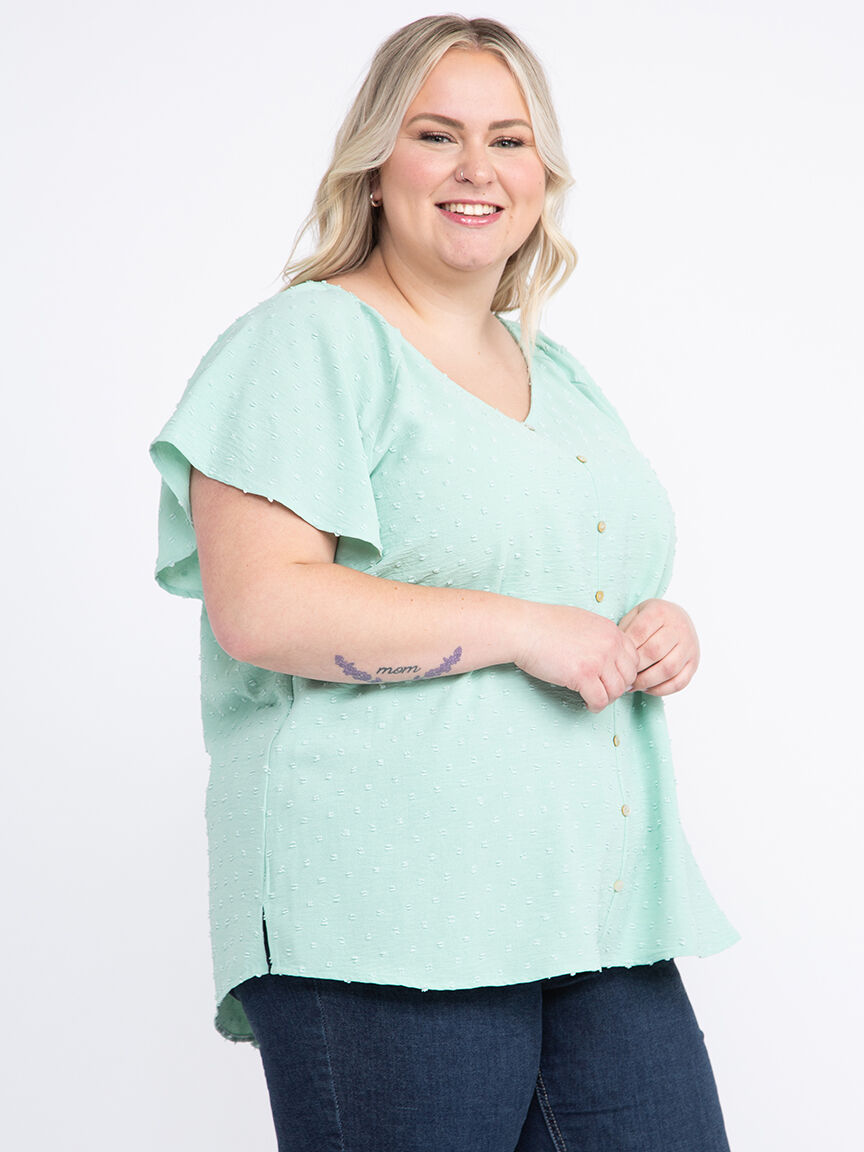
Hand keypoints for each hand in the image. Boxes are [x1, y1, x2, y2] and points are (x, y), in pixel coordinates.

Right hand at [514, 604, 638, 712]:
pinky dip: (594, 706)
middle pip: (628, 676)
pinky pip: (600, 700)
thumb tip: (609, 657)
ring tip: (594, 698)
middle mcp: (609, 644)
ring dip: (606, 698)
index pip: (633, 658)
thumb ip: (600, 637)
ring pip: (616, 691)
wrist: (525, 628)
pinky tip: (586, 703)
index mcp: (610, 630)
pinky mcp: (583, 676)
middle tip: (603, 691)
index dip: (624, 672)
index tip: (612, 678)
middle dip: (617, 687)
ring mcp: (598, 660)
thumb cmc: (545, 625)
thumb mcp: (583, 622)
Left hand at [617, 599, 699, 696]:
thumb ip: (625, 630)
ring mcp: (690, 646)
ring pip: (668, 669)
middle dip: (636, 667)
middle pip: (655, 651)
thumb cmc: (650, 620)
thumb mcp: (635, 615)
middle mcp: (679, 627)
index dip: (627, 648)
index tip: (617, 659)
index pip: (641, 631)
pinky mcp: (694, 663)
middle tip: (623, 675)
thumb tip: (615, 655)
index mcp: (660, 612)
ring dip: (647, 681)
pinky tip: (647, 688)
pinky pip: (679, 682)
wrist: (676, 618)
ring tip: (633, 685)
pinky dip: (661, 689)